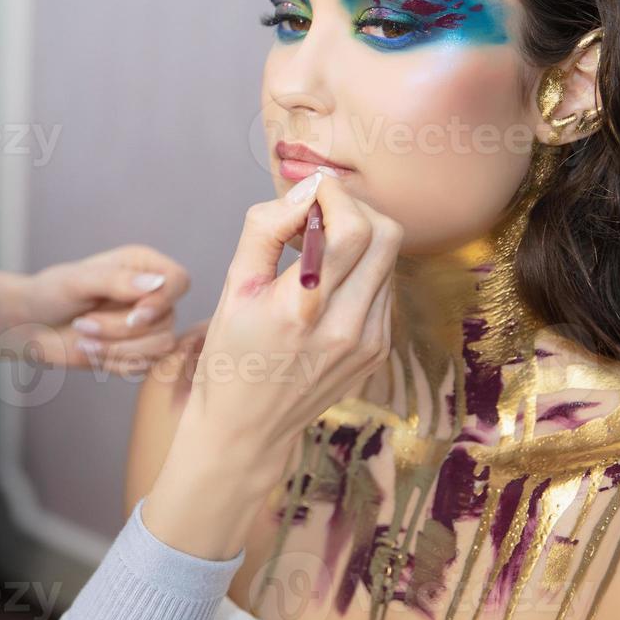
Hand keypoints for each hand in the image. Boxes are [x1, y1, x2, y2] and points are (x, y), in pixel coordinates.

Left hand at [19, 244, 190, 372]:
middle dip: (122, 330)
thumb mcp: (77, 281)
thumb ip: (117, 281)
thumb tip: (158, 283)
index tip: (134, 316)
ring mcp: (147, 325)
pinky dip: (114, 363)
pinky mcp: (137, 352)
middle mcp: (150, 294)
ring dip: (118, 349)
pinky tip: (90, 351)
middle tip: (83, 324)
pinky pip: (143, 366)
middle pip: (167, 321)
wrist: (30, 326)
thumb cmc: (50, 294)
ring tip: (83, 339)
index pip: (178, 280)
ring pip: (160, 348)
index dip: (163, 301)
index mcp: (142, 265)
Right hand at [141, 169, 401, 558]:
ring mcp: (368, 342)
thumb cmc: (230, 356)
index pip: (350, 229)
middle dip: (355, 207)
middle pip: (385, 235)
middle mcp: (344, 326)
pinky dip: (361, 269)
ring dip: (359, 236)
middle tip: (319, 210)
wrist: (247, 429)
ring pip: (389, 258)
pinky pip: (384, 288)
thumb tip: (303, 190)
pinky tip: (328, 279)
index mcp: (301, 308)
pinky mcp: (377, 351)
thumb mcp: (233, 287)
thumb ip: (265, 230)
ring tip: (319, 246)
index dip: (334, 195)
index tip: (309, 191)